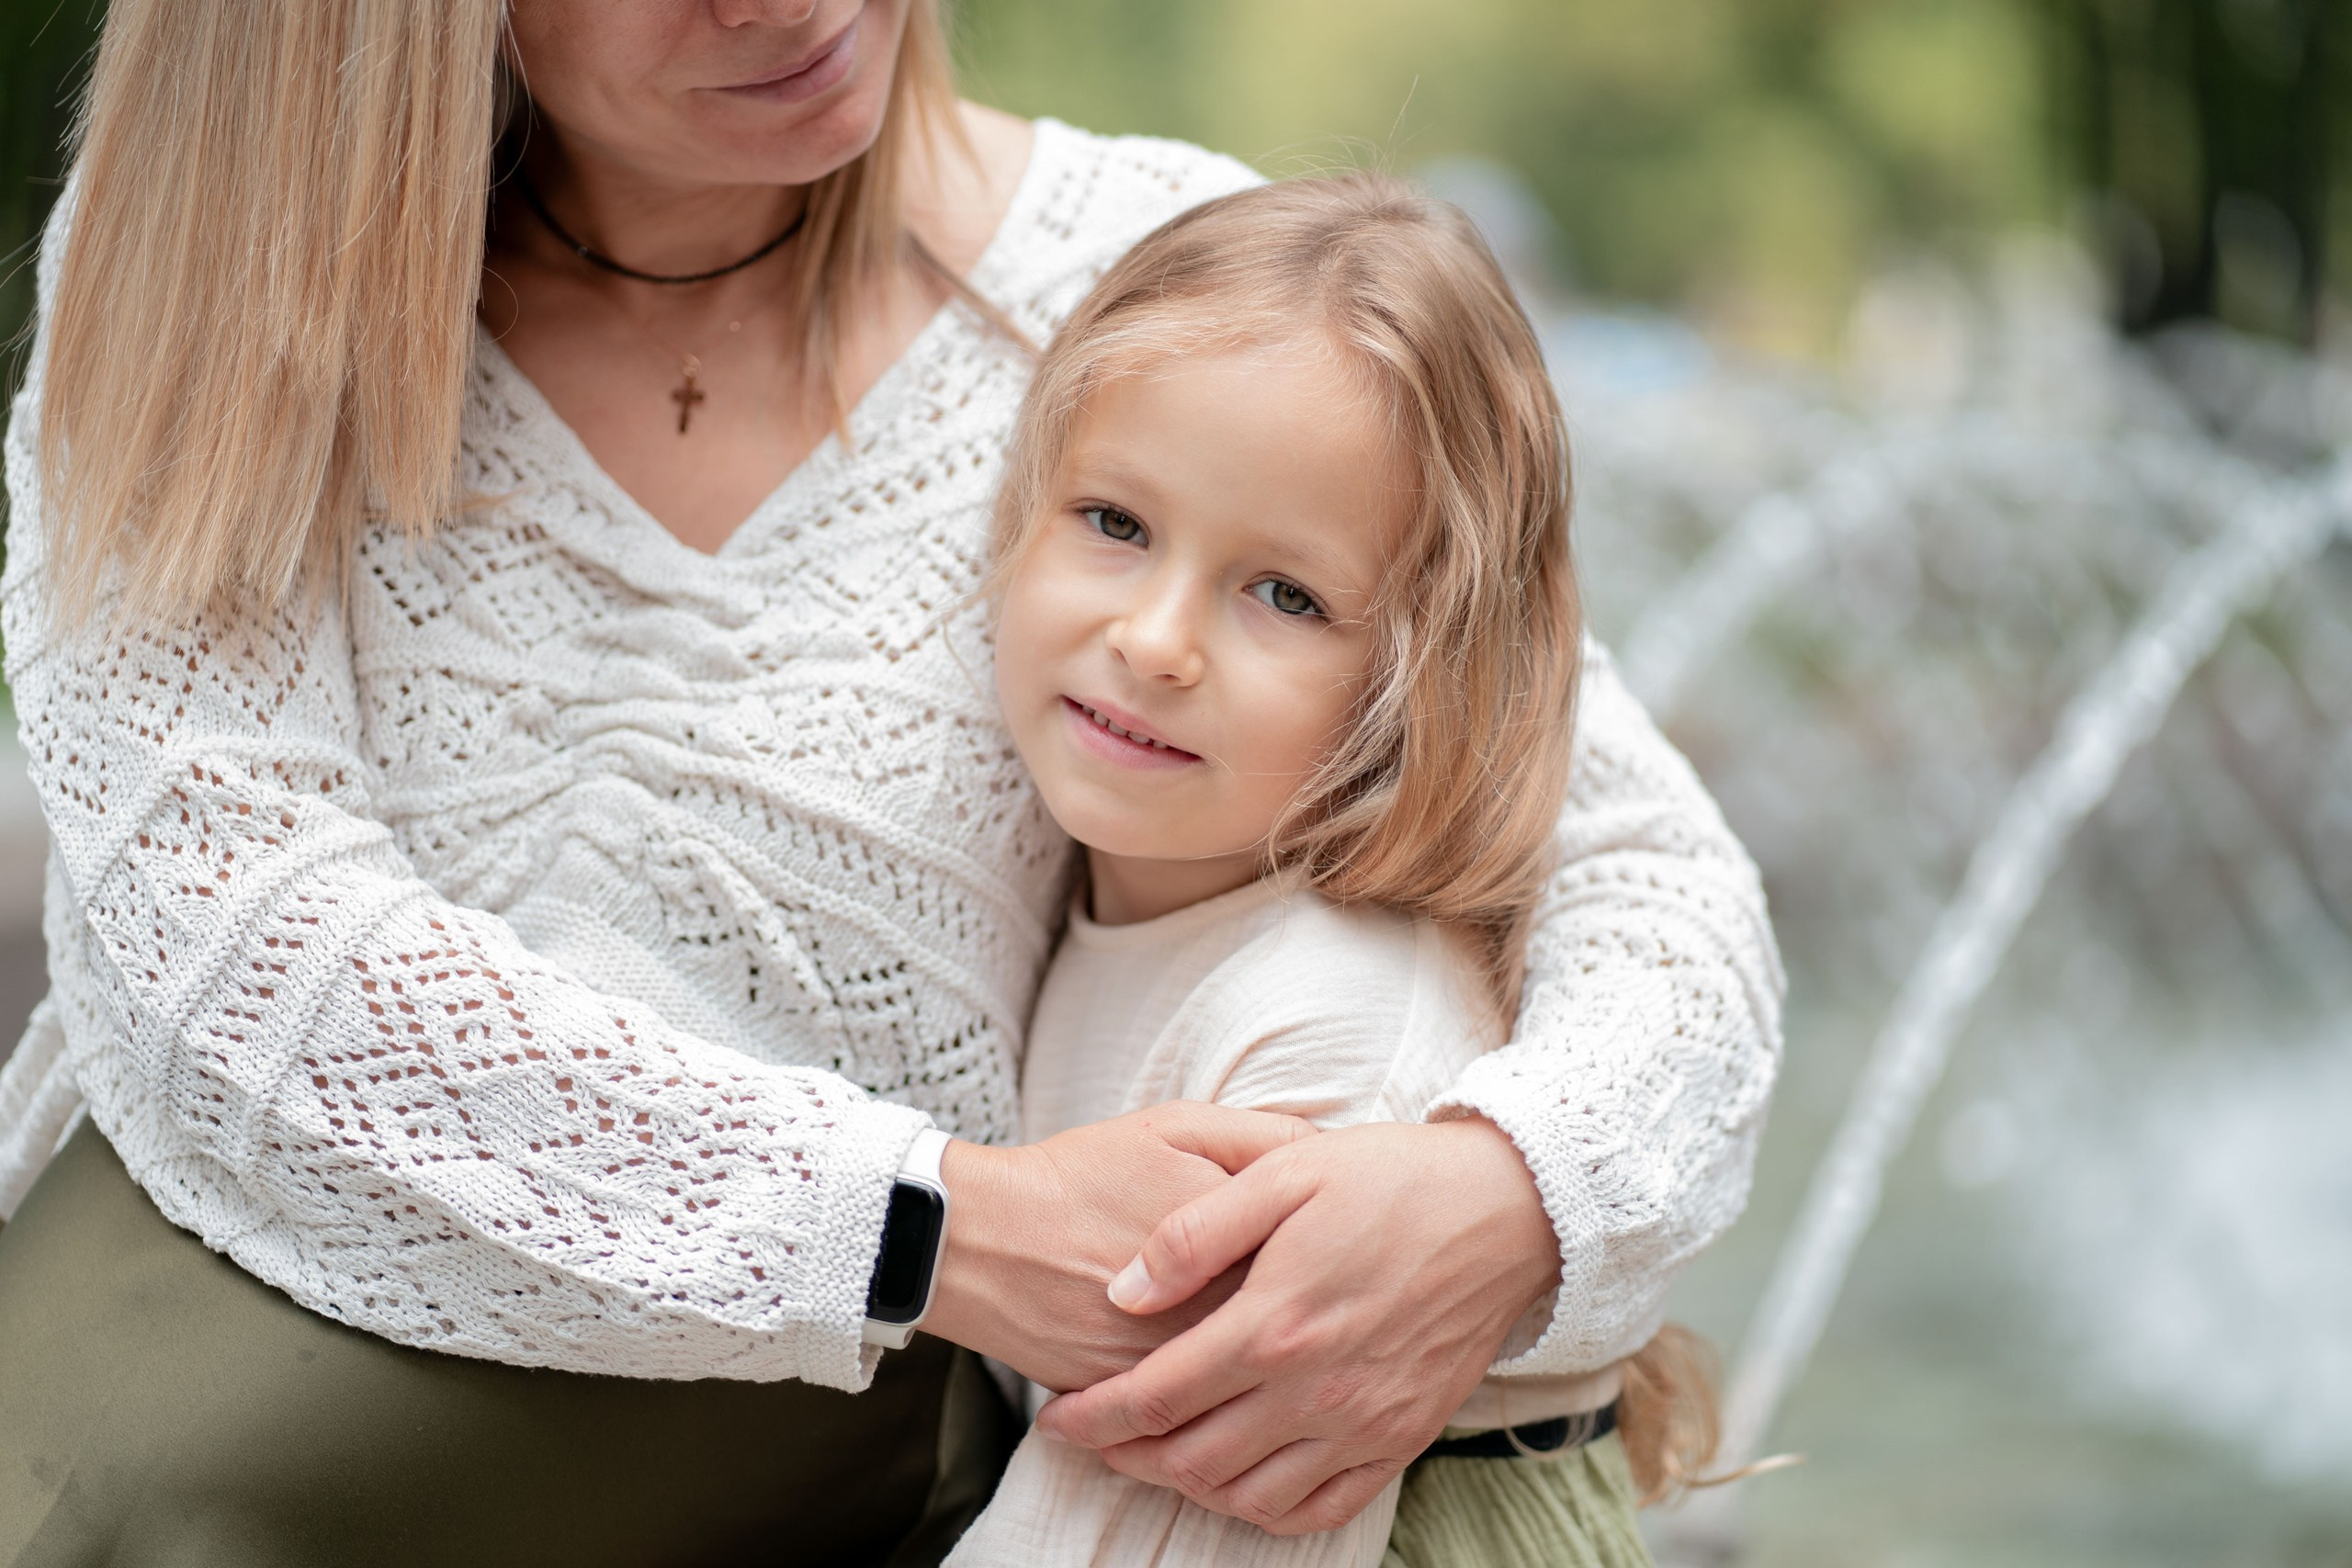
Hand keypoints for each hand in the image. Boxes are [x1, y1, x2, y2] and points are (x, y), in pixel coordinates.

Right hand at [923, 1101, 1314, 1391]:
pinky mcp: (1144, 1405)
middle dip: (1322, 1312)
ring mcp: (1182, 1368)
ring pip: (1260, 1380)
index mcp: (1241, 1243)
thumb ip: (1263, 1137)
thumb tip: (1335, 1150)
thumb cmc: (1082, 1174)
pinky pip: (1207, 1413)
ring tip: (1295, 1343)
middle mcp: (1220, 1314)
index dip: (1343, 1251)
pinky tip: (1234, 1378)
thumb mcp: (1177, 1128)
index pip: (1329, 1259)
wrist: (984, 1241)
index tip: (1343, 1245)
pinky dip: (1225, 1400)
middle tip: (1330, 1299)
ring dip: (1281, 1365)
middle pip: (1304, 1326)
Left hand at [1035, 1117, 1559, 1534]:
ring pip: (1248, 1496)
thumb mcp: (1282, 1173)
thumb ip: (1192, 1235)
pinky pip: (1320, 1508)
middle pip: (1192, 1458)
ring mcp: (1364, 1424)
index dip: (1094, 1416)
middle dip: (1126, 1455)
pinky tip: (1238, 1484)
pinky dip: (1266, 1511)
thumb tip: (1120, 1290)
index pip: (1157, 1396)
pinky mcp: (1402, 1438)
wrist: (1507, 1210)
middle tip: (1091, 1436)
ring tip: (1154, 1455)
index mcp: (1276, 1324)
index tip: (1056, 1416)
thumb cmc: (1389, 1179)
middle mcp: (1317, 1391)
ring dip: (1186, 1486)